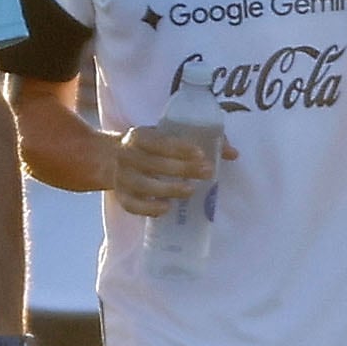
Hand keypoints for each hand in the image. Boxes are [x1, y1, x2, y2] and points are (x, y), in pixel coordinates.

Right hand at [110, 122, 227, 218]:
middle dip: (182, 169)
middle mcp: (126, 155)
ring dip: (168, 189)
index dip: (180, 147)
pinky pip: (133, 206)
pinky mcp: (121, 197)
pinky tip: (166, 208)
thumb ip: (200, 140)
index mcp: (139, 136)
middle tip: (207, 173)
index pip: (159, 141)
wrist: (112, 159)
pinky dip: (149, 209)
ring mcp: (121, 178)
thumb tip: (233, 153)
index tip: (201, 153)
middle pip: (154, 164)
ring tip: (190, 191)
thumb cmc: (151, 148)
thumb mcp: (166, 137)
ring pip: (143, 186)